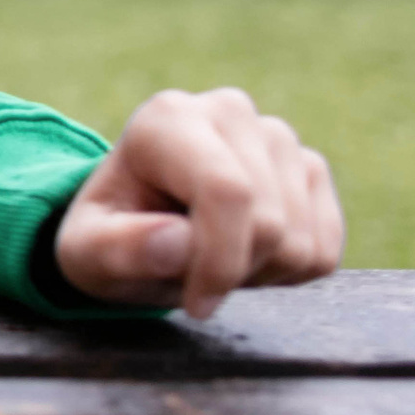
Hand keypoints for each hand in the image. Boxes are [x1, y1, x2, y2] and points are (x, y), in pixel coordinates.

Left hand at [56, 88, 342, 317]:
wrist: (138, 225)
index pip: (226, 191)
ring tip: (211, 259)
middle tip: (190, 275)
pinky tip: (245, 255)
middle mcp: (229, 111)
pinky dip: (289, 272)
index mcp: (167, 118)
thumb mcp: (88, 253)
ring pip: (302, 241)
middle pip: (269, 223)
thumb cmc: (108, 236)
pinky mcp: (309, 169)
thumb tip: (177, 241)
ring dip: (259, 273)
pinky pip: (326, 249)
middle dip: (233, 271)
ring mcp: (278, 138)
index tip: (195, 303)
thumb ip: (120, 248)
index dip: (219, 260)